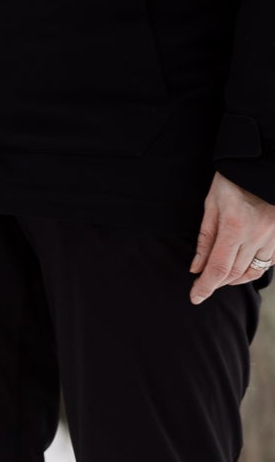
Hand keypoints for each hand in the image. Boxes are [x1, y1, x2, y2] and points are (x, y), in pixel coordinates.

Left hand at [190, 171, 274, 302]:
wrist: (263, 164)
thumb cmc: (233, 180)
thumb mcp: (212, 205)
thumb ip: (205, 239)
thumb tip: (196, 268)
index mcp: (235, 227)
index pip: (218, 269)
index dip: (205, 287)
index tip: (195, 297)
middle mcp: (257, 235)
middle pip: (234, 274)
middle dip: (216, 283)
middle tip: (204, 283)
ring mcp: (273, 236)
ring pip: (253, 271)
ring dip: (235, 278)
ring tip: (222, 276)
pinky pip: (269, 262)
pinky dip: (254, 269)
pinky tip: (243, 265)